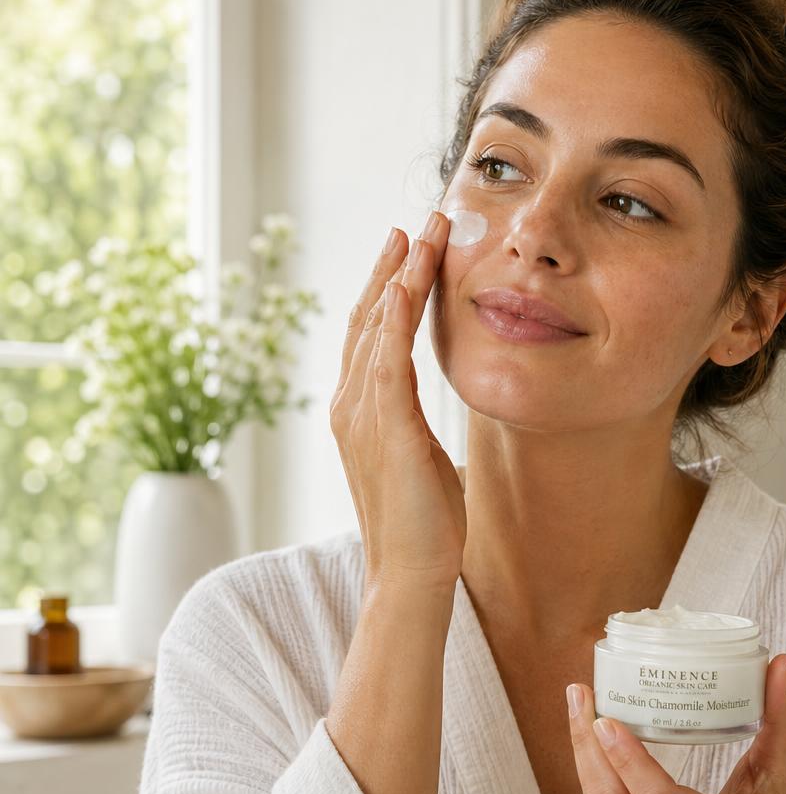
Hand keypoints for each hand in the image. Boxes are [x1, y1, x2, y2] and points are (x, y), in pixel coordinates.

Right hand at [330, 213, 464, 590]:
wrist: (411, 570)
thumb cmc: (423, 521)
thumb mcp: (421, 455)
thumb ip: (414, 424)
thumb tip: (427, 411)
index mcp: (360, 409)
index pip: (370, 333)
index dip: (388, 287)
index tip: (411, 248)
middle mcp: (351, 403)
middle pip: (367, 317)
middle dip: (393, 267)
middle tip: (416, 223)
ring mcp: (363, 414)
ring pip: (377, 328)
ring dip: (400, 277)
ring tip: (421, 235)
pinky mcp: (387, 428)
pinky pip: (388, 360)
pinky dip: (396, 318)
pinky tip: (409, 285)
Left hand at [567, 655, 785, 793]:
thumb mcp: (781, 776)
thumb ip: (780, 720)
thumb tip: (781, 663)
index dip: (630, 763)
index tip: (607, 720)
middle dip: (590, 749)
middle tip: (581, 695)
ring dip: (583, 759)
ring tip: (579, 707)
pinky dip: (593, 778)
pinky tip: (590, 742)